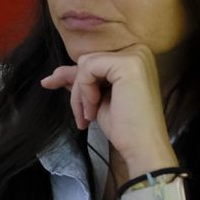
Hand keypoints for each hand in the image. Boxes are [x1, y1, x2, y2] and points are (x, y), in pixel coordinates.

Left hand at [40, 45, 177, 174]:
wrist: (143, 148)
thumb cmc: (124, 127)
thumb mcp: (97, 98)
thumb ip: (82, 81)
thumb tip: (56, 74)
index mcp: (135, 58)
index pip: (94, 62)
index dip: (79, 83)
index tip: (76, 107)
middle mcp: (138, 51)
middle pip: (88, 61)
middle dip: (78, 90)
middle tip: (83, 116)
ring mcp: (135, 56)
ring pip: (85, 64)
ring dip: (80, 94)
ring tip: (89, 115)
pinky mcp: (127, 63)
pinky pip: (88, 68)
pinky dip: (85, 90)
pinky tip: (95, 108)